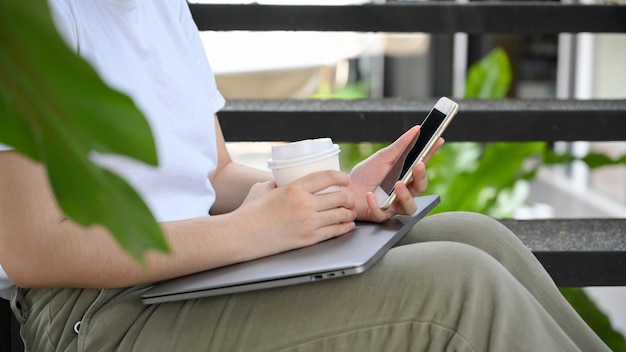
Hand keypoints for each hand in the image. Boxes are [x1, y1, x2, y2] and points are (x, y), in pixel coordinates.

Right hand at [234, 170, 356, 256]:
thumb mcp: (263, 188)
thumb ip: (277, 182)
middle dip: (348, 197)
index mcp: (294, 188)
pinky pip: (333, 232)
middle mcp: (305, 204)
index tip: (345, 179)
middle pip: (339, 197)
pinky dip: (344, 228)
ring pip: (340, 215)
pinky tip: (348, 225)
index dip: (341, 177)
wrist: (241, 235)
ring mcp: (308, 223)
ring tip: (350, 212)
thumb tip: (284, 179)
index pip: (327, 177)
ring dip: (349, 213)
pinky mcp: (308, 239)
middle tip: (349, 198)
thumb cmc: (249, 211)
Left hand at [347, 126, 443, 221]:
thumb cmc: (365, 175)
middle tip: (418, 166)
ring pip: (409, 207)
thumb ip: (400, 146)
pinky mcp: (380, 215)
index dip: (431, 154)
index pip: (421, 166)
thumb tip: (416, 130)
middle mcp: (403, 192)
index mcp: (405, 176)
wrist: (344, 190)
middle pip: (421, 188)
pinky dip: (376, 204)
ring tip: (398, 184)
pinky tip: (370, 196)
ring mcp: (393, 205)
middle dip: (421, 177)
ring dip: (406, 196)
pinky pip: (383, 213)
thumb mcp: (382, 157)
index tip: (437, 140)